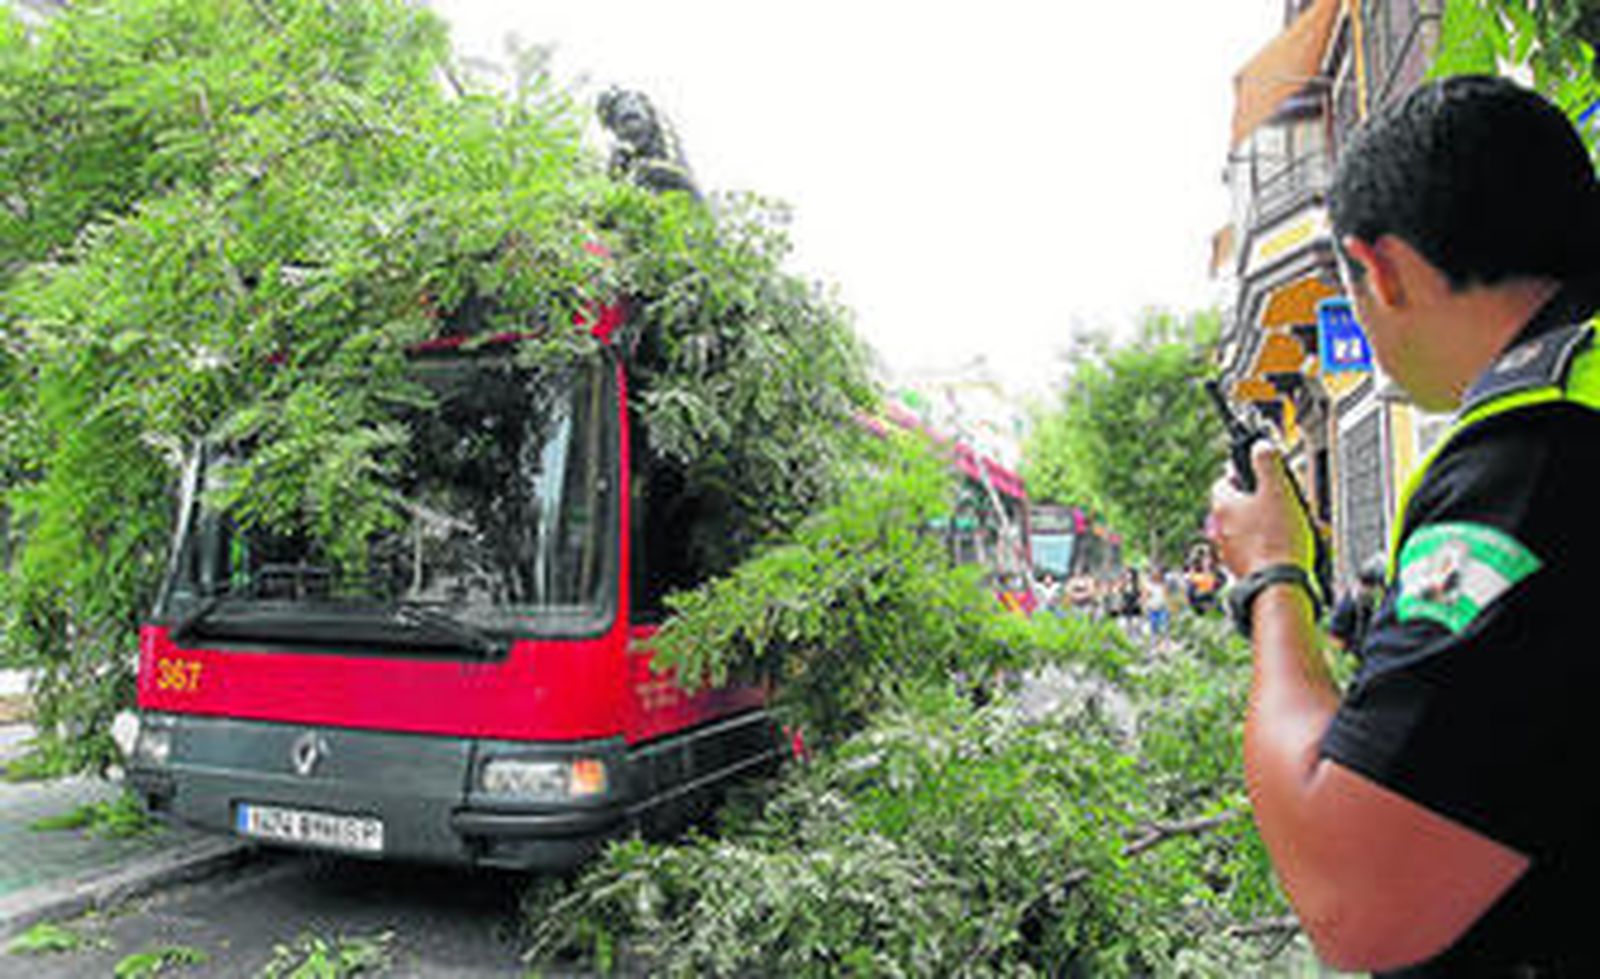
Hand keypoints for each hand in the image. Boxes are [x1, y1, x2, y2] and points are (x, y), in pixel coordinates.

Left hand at [1207, 440, 1314, 578]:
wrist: (1280, 586)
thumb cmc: (1277, 541)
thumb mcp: (1278, 489)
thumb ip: (1267, 461)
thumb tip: (1260, 445)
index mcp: (1223, 506)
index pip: (1225, 481)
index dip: (1243, 475)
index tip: (1259, 475)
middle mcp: (1220, 529)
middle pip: (1238, 506)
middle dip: (1260, 502)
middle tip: (1281, 503)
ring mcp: (1229, 550)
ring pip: (1247, 529)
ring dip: (1265, 525)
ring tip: (1289, 527)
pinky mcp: (1242, 568)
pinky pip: (1254, 550)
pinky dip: (1267, 546)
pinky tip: (1286, 547)